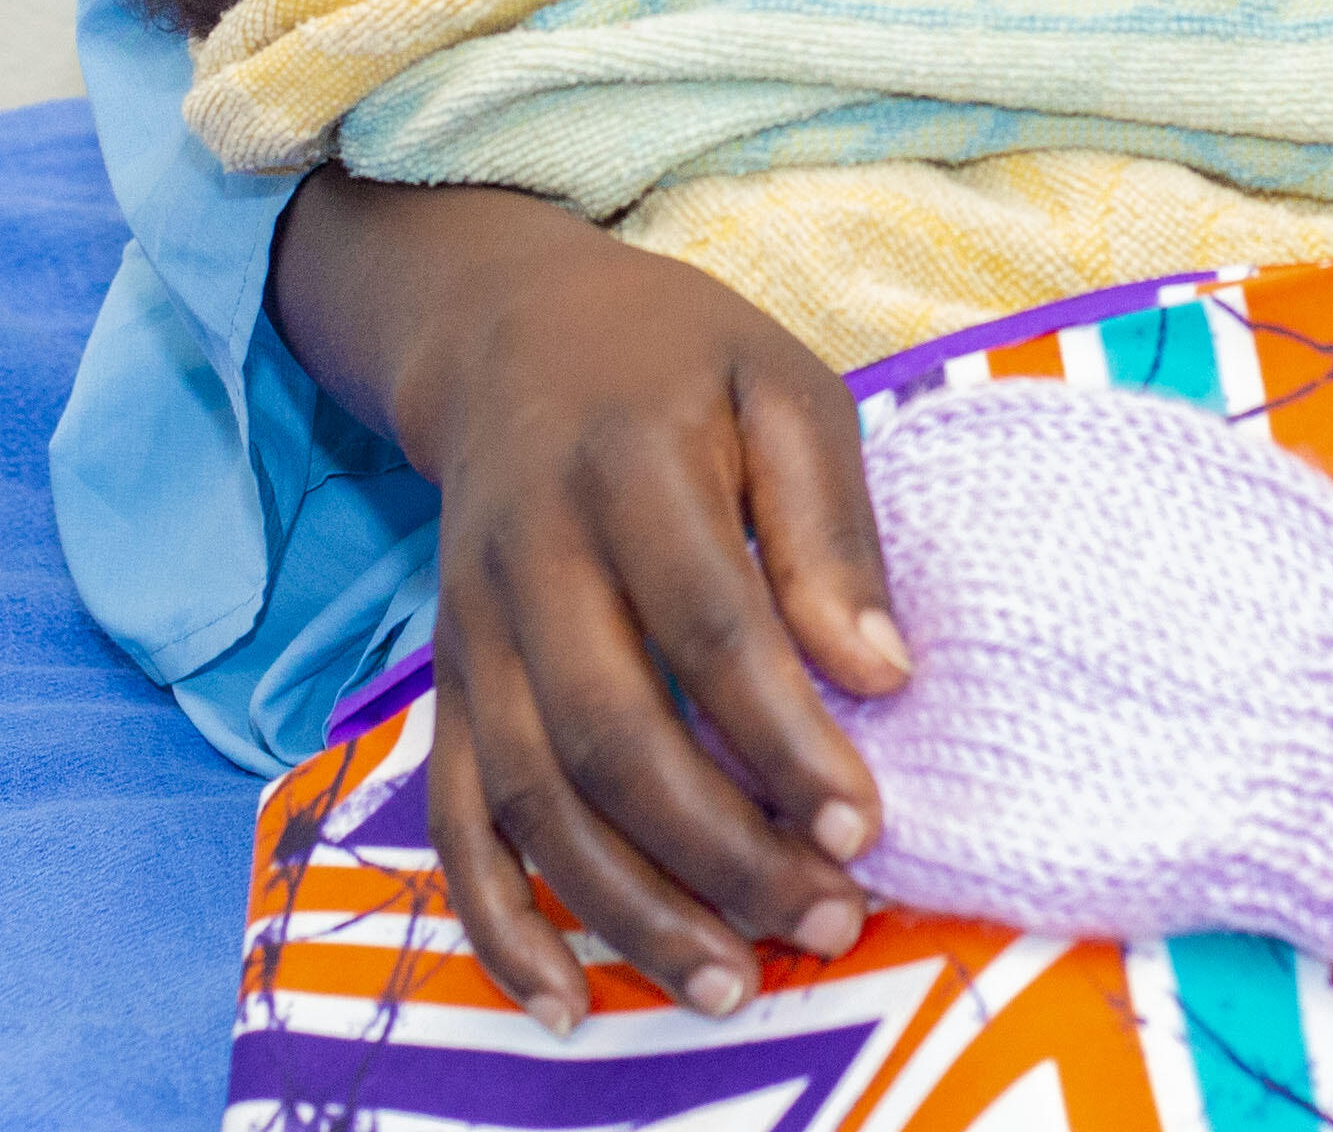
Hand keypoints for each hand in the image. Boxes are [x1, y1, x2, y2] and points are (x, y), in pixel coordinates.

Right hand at [288, 179, 909, 1029]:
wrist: (509, 334)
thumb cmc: (678, 365)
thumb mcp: (783, 387)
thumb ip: (831, 526)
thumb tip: (881, 674)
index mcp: (628, 466)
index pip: (709, 624)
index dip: (784, 739)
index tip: (864, 830)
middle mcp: (531, 555)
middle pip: (611, 732)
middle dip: (722, 851)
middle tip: (828, 923)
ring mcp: (475, 628)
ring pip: (532, 797)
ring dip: (627, 907)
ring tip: (731, 984)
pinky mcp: (450, 681)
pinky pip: (453, 818)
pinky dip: (496, 919)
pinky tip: (564, 999)